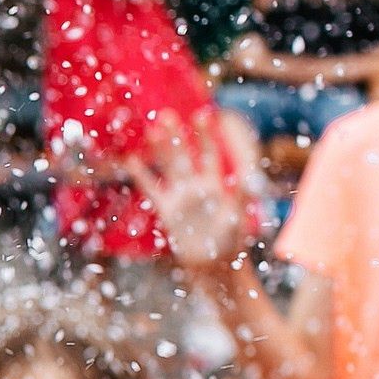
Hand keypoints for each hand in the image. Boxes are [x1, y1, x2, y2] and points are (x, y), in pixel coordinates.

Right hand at [123, 116, 248, 272]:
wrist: (212, 264)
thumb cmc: (230, 242)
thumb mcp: (238, 217)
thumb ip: (242, 195)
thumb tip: (247, 175)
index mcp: (215, 185)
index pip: (210, 153)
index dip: (206, 135)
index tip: (203, 114)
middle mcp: (196, 186)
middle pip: (184, 155)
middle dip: (177, 136)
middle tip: (167, 115)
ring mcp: (180, 196)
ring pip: (167, 167)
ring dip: (160, 150)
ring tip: (152, 130)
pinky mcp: (166, 210)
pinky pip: (151, 189)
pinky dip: (141, 176)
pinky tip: (131, 160)